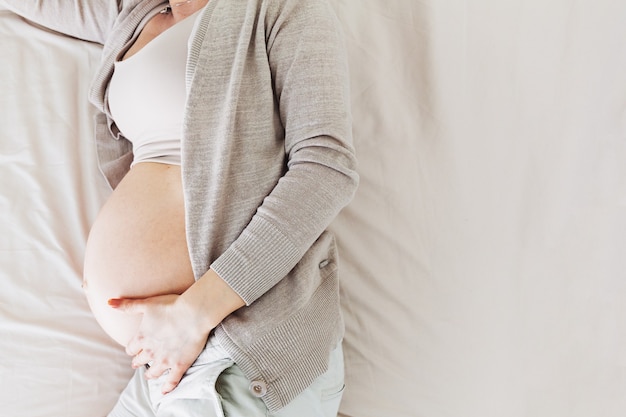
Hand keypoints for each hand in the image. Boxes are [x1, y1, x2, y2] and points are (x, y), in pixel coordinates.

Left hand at [107, 269, 245, 394]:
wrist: (193, 314)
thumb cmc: (171, 306)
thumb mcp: (147, 303)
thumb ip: (128, 305)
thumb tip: (109, 303)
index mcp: (142, 337)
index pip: (131, 348)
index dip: (132, 349)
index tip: (133, 349)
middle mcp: (151, 351)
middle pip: (141, 361)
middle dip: (139, 361)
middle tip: (139, 363)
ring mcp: (165, 360)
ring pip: (154, 372)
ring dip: (150, 374)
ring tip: (150, 375)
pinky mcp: (179, 365)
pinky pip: (172, 381)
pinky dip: (168, 387)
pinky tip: (165, 391)